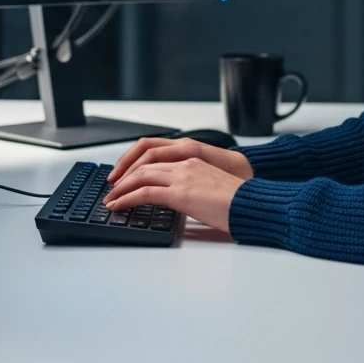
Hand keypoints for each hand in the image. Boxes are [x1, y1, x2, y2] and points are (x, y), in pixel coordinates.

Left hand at [104, 157, 243, 232]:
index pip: (156, 157)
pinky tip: (118, 206)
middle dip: (124, 175)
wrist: (252, 204)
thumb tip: (180, 201)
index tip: (126, 176)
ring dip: (121, 187)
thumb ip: (193, 188)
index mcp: (193, 160)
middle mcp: (185, 163)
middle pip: (144, 163)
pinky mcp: (180, 193)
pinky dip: (126, 198)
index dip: (137, 166)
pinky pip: (144, 192)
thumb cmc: (239, 201)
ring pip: (140, 175)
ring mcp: (182, 176)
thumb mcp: (212, 188)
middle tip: (112, 187)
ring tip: (111, 199)